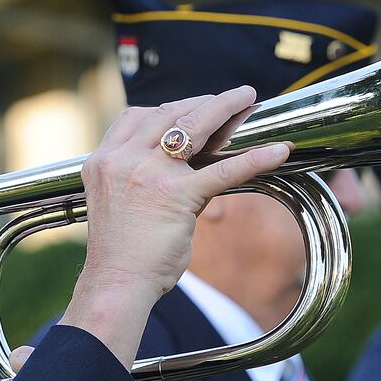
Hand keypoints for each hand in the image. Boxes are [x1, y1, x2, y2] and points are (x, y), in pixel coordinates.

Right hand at [62, 87, 289, 365]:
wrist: (116, 284)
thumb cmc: (122, 254)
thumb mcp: (120, 203)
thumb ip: (143, 178)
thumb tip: (187, 168)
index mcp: (102, 160)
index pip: (135, 116)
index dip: (170, 107)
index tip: (194, 106)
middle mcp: (121, 159)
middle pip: (168, 113)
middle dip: (204, 101)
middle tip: (232, 96)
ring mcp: (147, 173)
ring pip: (194, 126)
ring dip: (225, 108)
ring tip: (249, 100)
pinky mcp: (175, 194)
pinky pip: (223, 169)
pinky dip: (255, 158)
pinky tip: (278, 151)